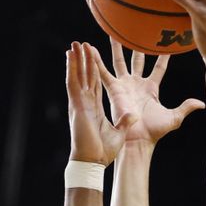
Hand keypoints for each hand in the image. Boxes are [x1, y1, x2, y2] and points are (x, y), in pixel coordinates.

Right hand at [66, 41, 134, 165]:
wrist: (93, 161)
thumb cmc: (104, 152)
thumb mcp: (120, 132)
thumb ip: (125, 121)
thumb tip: (134, 115)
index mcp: (98, 107)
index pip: (98, 83)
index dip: (96, 70)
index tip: (94, 58)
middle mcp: (88, 102)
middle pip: (87, 75)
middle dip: (85, 59)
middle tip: (82, 44)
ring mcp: (82, 102)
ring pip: (79, 75)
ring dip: (78, 59)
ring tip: (76, 43)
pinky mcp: (77, 104)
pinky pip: (74, 82)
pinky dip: (72, 68)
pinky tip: (71, 55)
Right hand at [92, 38, 204, 145]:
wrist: (138, 139)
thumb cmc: (155, 131)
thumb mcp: (174, 118)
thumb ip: (186, 107)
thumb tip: (202, 104)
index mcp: (151, 88)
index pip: (159, 68)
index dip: (163, 56)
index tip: (167, 43)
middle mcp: (137, 84)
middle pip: (137, 59)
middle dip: (137, 46)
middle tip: (137, 30)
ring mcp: (125, 85)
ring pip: (119, 61)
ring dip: (116, 47)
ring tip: (114, 31)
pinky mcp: (114, 89)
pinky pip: (104, 72)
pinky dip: (97, 61)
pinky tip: (90, 50)